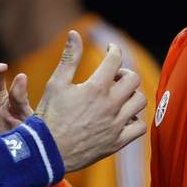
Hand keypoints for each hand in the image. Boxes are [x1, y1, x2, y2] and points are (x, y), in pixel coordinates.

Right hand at [35, 31, 146, 171]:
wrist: (46, 153)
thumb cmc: (48, 116)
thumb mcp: (56, 83)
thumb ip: (69, 57)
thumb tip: (74, 33)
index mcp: (95, 88)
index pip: (116, 59)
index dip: (114, 49)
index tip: (109, 49)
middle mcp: (110, 105)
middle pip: (133, 79)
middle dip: (124, 73)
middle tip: (113, 76)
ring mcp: (116, 124)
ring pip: (140, 101)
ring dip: (132, 94)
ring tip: (119, 95)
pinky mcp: (117, 142)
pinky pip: (140, 127)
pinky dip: (136, 119)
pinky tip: (124, 116)